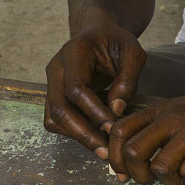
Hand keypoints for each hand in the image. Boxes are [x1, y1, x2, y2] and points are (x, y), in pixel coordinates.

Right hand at [45, 24, 145, 151]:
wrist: (98, 33)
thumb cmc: (116, 42)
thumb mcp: (132, 53)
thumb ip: (127, 79)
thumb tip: (116, 110)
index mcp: (74, 52)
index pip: (76, 88)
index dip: (94, 111)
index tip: (114, 127)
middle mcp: (56, 68)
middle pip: (59, 108)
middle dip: (83, 133)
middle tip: (106, 151)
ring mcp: (51, 83)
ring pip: (54, 119)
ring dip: (76, 137)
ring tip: (102, 149)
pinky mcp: (54, 95)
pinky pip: (55, 121)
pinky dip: (72, 133)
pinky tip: (95, 138)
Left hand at [106, 81, 184, 184]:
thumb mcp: (177, 112)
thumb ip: (154, 130)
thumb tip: (128, 160)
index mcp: (159, 111)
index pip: (119, 130)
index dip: (114, 157)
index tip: (122, 173)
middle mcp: (172, 117)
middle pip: (134, 151)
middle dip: (138, 175)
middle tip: (152, 181)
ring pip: (162, 167)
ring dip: (171, 182)